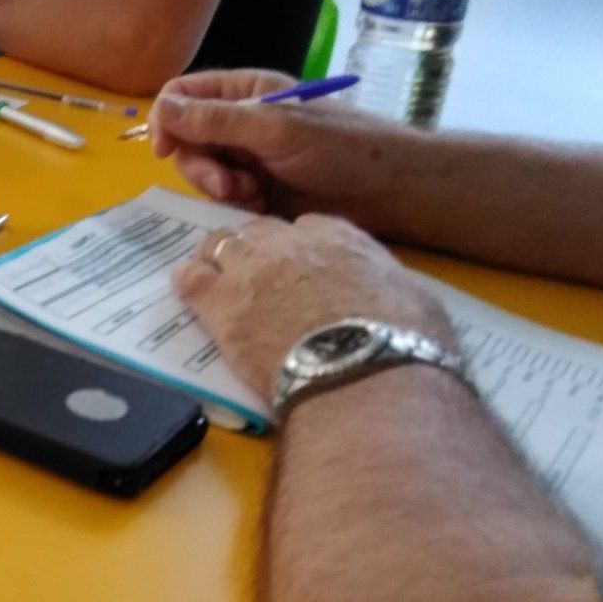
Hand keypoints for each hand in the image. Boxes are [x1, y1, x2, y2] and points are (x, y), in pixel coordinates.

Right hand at [151, 70, 415, 223]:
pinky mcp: (258, 190)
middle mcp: (242, 121)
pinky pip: (223, 197)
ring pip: (203, 172)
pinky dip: (234, 204)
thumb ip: (218, 120)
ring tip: (249, 196)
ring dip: (217, 187)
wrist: (390, 191)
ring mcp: (249, 157)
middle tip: (225, 186)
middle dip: (199, 165)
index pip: (183, 95)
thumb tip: (161, 107)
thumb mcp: (276, 128)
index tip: (164, 149)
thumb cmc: (341, 147)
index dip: (166, 119)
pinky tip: (259, 207)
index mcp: (246, 91)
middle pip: (187, 139)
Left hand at [175, 213, 455, 398]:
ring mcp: (251, 268)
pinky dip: (190, 282)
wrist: (364, 373)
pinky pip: (191, 278)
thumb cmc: (403, 344)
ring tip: (219, 281)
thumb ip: (385, 285)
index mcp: (340, 237)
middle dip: (256, 250)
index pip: (306, 228)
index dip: (298, 249)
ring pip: (220, 245)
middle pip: (258, 231)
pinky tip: (191, 291)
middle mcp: (290, 243)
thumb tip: (385, 295)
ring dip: (220, 260)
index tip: (299, 268)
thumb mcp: (412, 300)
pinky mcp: (221, 302)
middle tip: (257, 277)